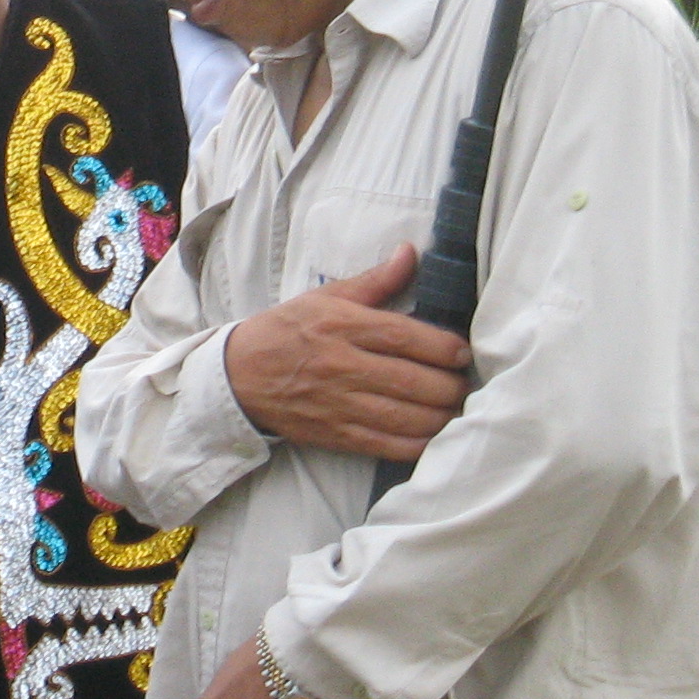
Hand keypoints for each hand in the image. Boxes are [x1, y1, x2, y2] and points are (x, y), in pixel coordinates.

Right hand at [223, 245, 470, 461]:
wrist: (235, 377)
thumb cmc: (284, 332)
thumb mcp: (324, 298)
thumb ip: (374, 280)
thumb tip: (411, 253)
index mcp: (339, 325)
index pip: (403, 335)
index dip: (443, 346)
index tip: (462, 352)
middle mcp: (339, 365)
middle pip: (411, 380)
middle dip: (450, 385)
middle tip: (464, 383)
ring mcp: (337, 404)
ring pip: (405, 417)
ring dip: (441, 416)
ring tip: (455, 408)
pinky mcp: (334, 435)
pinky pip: (387, 446)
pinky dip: (418, 444)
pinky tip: (433, 435)